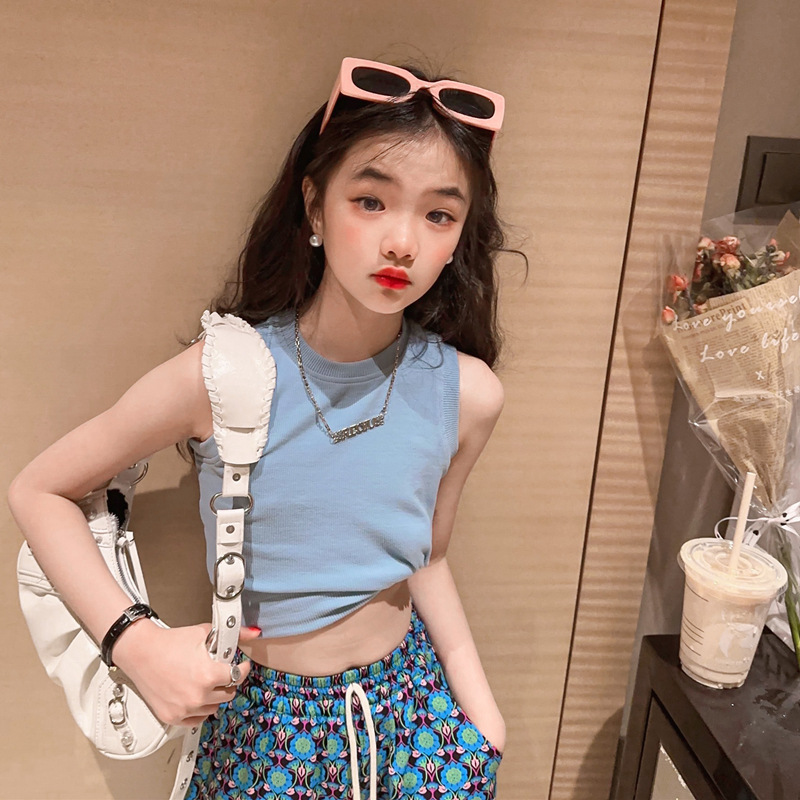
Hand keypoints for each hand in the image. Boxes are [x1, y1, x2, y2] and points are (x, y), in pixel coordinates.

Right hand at [111, 621, 259, 727]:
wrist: (141, 652)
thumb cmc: (170, 642)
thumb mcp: (204, 632)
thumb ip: (235, 633)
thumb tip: (254, 633)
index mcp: (209, 675)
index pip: (238, 676)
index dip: (242, 668)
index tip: (242, 665)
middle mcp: (198, 695)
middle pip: (228, 693)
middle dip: (228, 681)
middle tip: (221, 672)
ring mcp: (185, 709)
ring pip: (214, 707)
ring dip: (215, 695)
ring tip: (207, 682)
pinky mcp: (172, 717)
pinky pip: (197, 719)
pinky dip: (201, 709)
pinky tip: (198, 696)